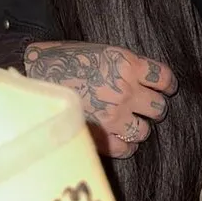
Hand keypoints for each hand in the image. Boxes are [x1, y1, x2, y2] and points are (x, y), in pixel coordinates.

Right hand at [23, 41, 176, 157]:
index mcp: (127, 64)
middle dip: (153, 106)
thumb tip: (145, 80)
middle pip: (159, 107)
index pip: (164, 78)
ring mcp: (113, 115)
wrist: (34, 76)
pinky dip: (126, 144)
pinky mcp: (100, 136)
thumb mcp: (103, 52)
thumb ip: (126, 67)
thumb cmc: (67, 60)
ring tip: (128, 121)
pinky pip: (127, 148)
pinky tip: (119, 137)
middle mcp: (125, 90)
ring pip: (145, 129)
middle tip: (144, 106)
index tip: (165, 88)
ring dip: (139, 126)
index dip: (166, 84)